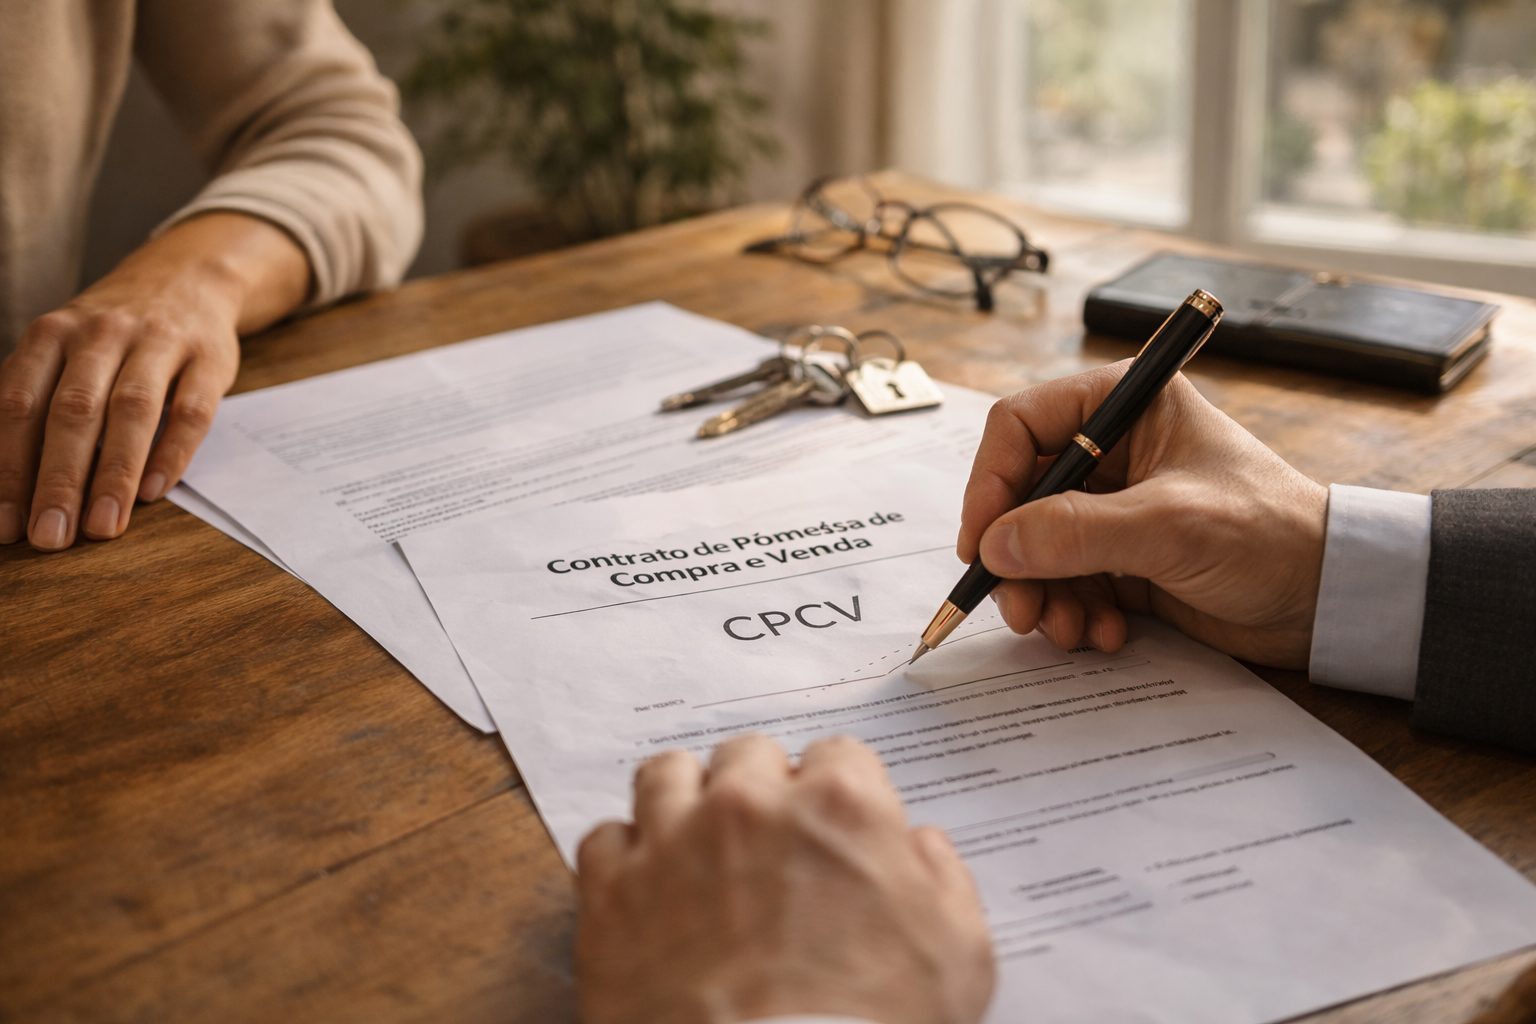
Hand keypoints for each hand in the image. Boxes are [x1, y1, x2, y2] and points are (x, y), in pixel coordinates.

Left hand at [0, 213, 306, 549]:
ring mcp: (159, 341)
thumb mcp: (63, 351)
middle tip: (50, 536)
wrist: (187, 278)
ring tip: (102, 527)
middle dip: (58, 479)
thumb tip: (9, 484)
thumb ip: (37, 401)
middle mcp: (101, 332)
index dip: (11, 466)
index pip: (21, 403)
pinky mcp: (209, 357)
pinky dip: (172, 452)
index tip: (7, 523)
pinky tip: (154, 492)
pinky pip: (191, 409)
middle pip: (74, 410)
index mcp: (53, 334)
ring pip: (131, 410)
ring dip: (113, 474)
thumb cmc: (113, 336)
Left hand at [575, 735, 995, 1023]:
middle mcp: (749, 805)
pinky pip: (606, 839)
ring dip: (686, 801)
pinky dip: (626, 859)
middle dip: (761, 790)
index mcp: (839, 806)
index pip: (839, 755)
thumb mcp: (959, 957)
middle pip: (748, 756)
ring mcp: (673, 842)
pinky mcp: (612, 893)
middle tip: (768, 843)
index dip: (840, 794)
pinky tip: (649, 892)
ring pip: (667, 775)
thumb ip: (942, 881)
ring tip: (698, 845)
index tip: (833, 830)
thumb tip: (920, 847)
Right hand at [958, 364, 1326, 668]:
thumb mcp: (1169, 526)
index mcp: (1125, 405)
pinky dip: (1074, 611)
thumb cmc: (1271, 534)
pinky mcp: (1123, 558)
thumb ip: (1076, 531)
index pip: (1021, 428)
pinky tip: (1105, 633)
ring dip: (1043, 594)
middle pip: (1020, 496)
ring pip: (1037, 547)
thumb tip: (994, 546)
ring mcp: (1115, 508)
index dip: (991, 484)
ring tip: (1068, 630)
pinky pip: (1067, 582)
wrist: (1330, 599)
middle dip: (1015, 557)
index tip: (980, 544)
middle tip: (1018, 607)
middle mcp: (1113, 451)